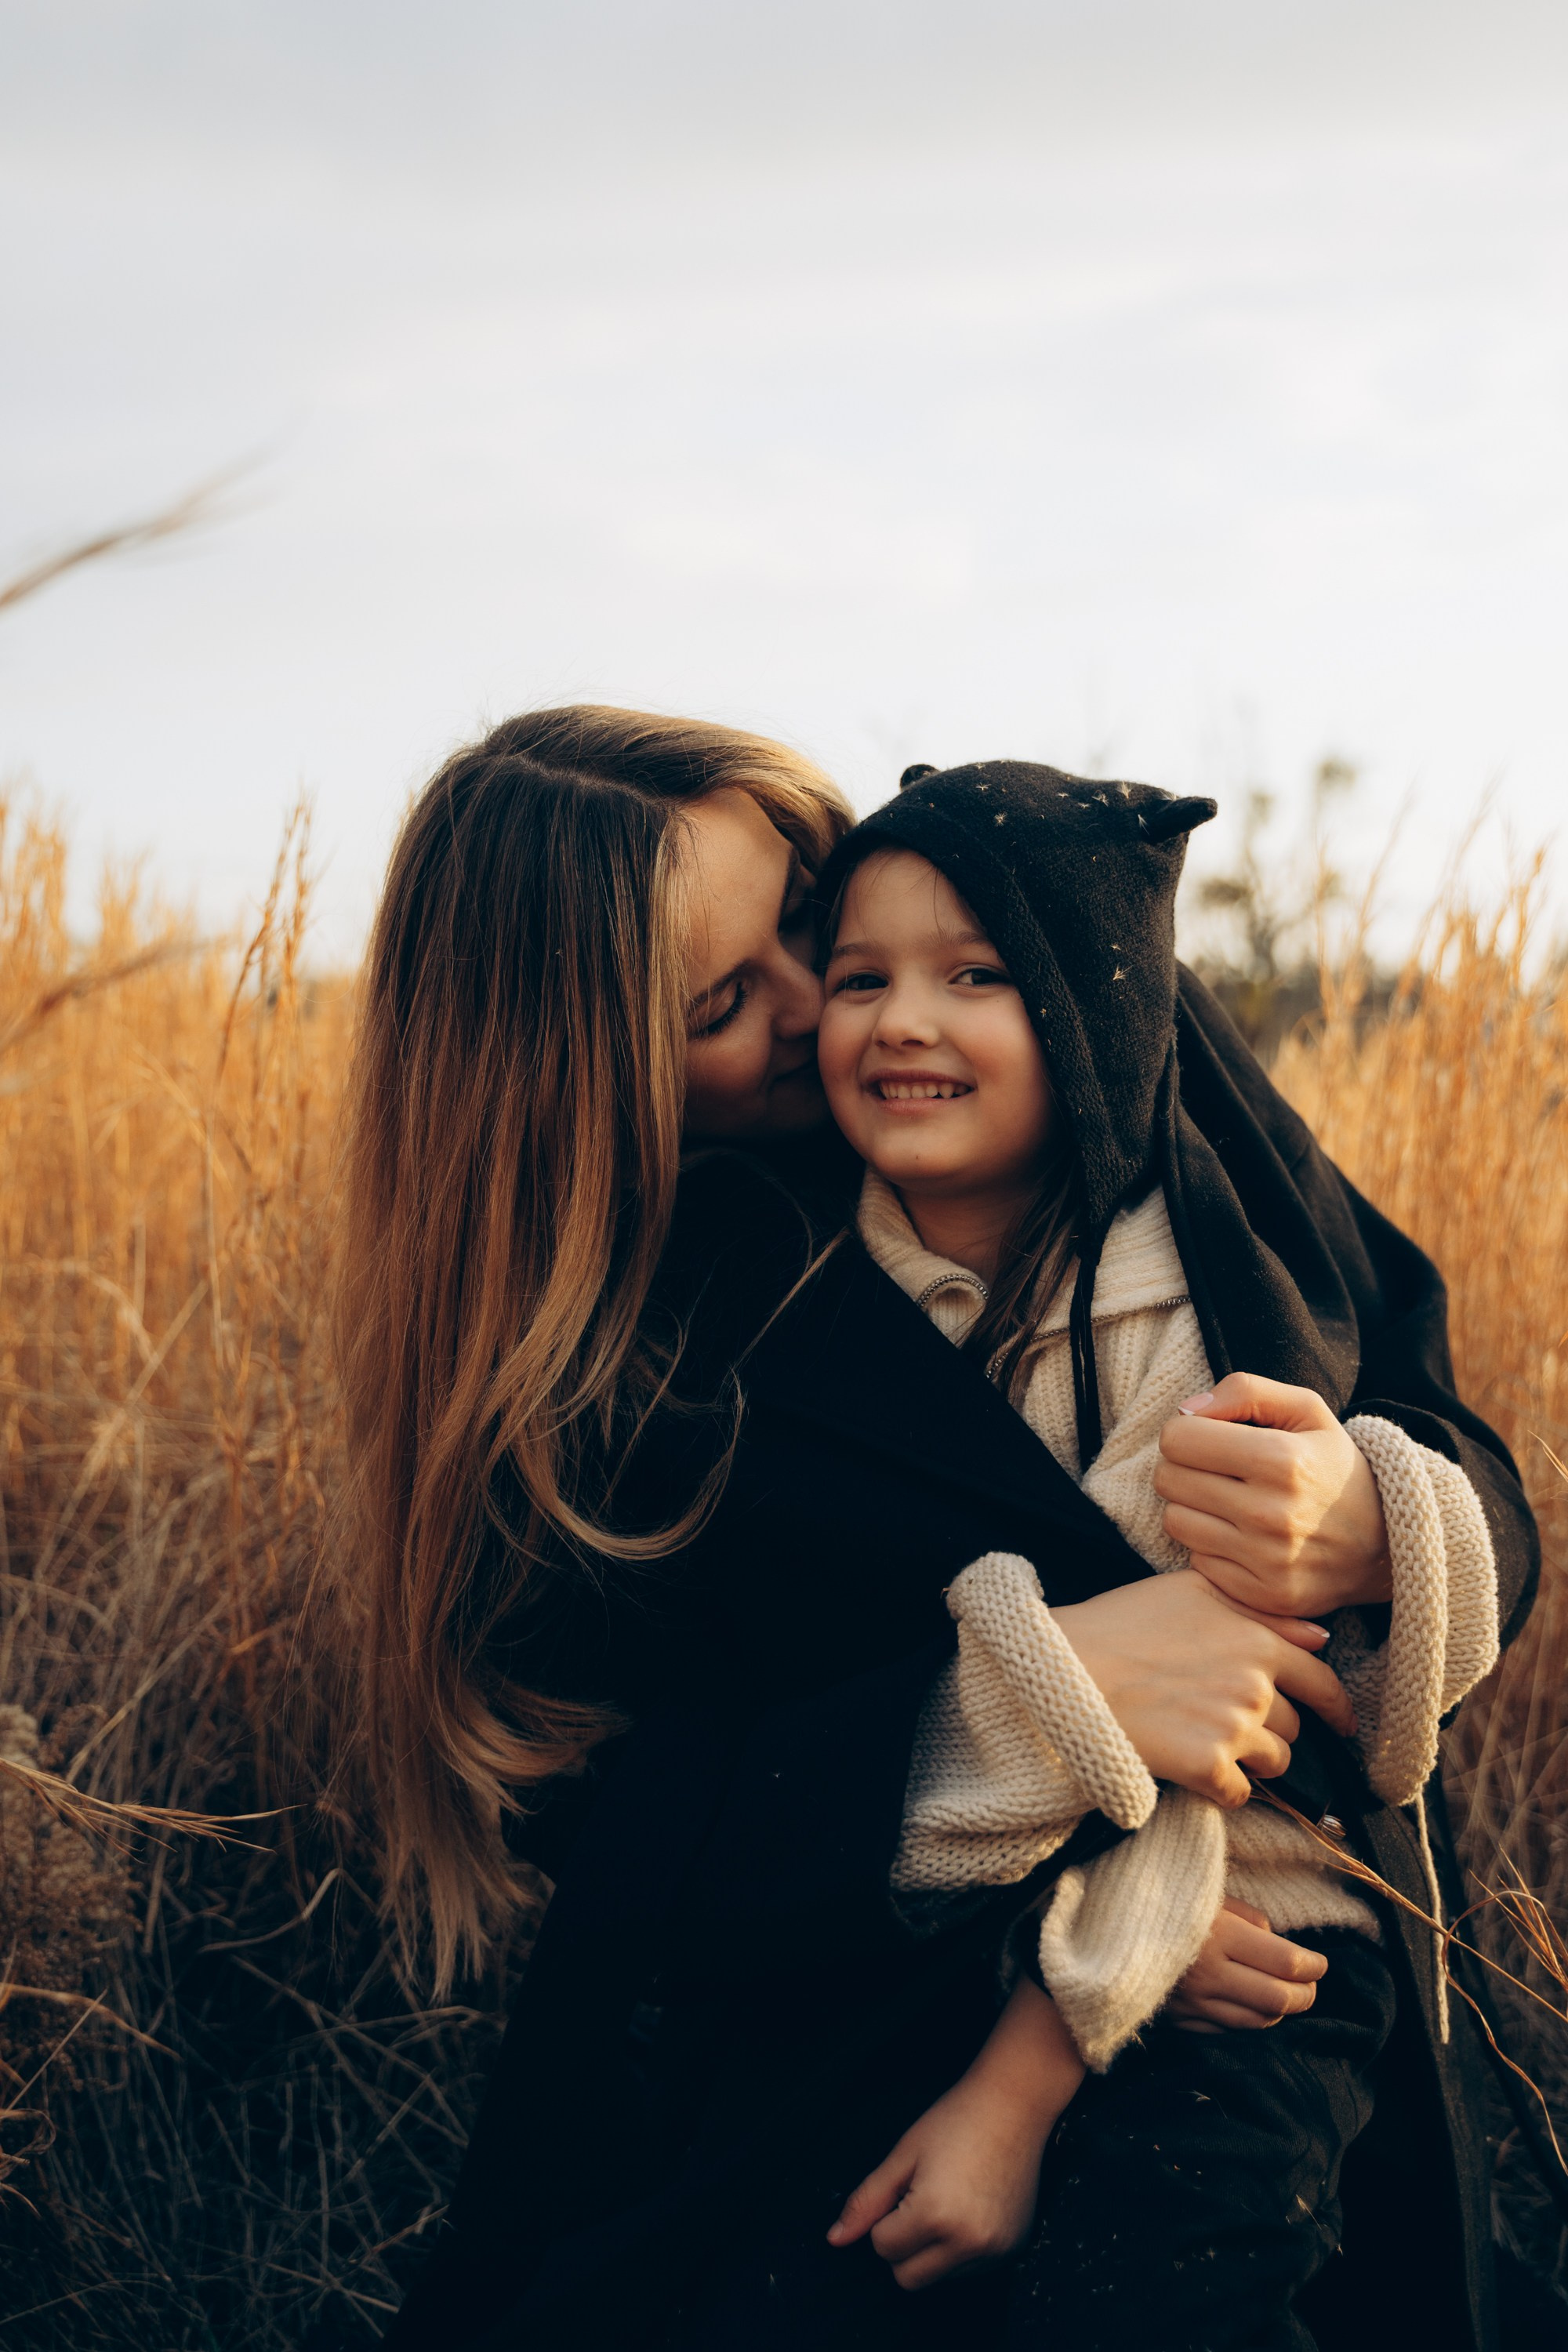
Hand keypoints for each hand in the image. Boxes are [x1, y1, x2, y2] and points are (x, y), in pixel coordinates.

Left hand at [828, 1978, 1081, 2289]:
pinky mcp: (1012, 2251)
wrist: (1014, 2105)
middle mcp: (967, 2243)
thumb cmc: (955, 2121)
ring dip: (931, 2251)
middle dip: (902, 2245)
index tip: (903, 2188)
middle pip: (907, 2278)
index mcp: (935, 2216)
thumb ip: (866, 2201)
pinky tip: (968, 2209)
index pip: (883, 2248)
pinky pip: (968, 2270)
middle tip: (918, 2200)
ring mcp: (994, 2251)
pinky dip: (959, 2250)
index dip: (884, 2218)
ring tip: (947, 2199)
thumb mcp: (902, 2156)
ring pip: (938, 2277)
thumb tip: (834, 2239)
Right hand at [1054, 1569, 1356, 1807]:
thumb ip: (1259, 1609)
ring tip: (1209, 1743)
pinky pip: (1239, 1794)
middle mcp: (1256, 1687)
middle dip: (1271, 1728)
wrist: (1068, 1668)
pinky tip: (1195, 1770)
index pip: (1321, 1680)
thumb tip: (1320, 1636)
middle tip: (1227, 1720)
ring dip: (1251, 1760)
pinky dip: (1224, 1789)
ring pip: (1273, 1763)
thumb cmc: (1122, 1623)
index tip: (1341, 1724)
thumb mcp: (1191, 1592)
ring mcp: (1234, 1730)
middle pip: (1294, 1726)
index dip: (1336, 1707)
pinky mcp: (1207, 1767)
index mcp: (1258, 1641)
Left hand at [1155, 1373, 1391, 1616]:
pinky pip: (1197, 1562)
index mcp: (1280, 1459)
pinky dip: (1211, 1547)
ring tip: (1228, 1501)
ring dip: (1193, 1507)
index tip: (1207, 1438)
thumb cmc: (1334, 1465)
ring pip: (1175, 1521)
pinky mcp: (1264, 1595)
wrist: (1388, 1542)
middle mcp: (1271, 1513)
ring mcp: (1267, 1561)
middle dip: (1184, 1467)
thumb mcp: (1306, 1410)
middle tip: (1215, 1469)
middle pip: (1168, 1480)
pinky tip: (1241, 1536)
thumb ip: (1244, 1391)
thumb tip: (1186, 1410)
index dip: (1185, 1432)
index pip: (1177, 1439)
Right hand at [1167, 1897, 1327, 2031]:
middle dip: (1305, 1994)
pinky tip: (1250, 2005)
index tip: (1319, 1962)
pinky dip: (1247, 2020)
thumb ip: (1246, 1917)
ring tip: (1287, 1996)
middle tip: (1311, 1984)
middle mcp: (1209, 1975)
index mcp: (1218, 1936)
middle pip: (1278, 1999)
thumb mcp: (1205, 1894)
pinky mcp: (1180, 2022)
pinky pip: (1227, 2030)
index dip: (1312, 1966)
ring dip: (1280, 2011)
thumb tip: (1276, 1940)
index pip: (1285, 1963)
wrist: (1099, 1929)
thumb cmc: (1158, 1900)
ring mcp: (1194, 2004)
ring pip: (1258, 2022)